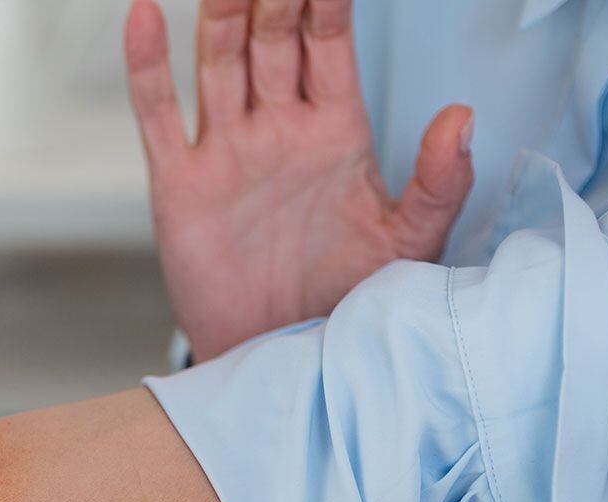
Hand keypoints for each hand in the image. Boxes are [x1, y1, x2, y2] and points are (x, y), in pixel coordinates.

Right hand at [125, 0, 473, 362]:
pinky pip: (158, 114)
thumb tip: (462, 117)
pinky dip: (147, 65)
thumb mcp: (408, 245)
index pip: (330, 43)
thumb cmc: (346, 303)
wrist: (282, 360)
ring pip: (220, 61)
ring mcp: (225, 150)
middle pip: (273, 38)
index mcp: (335, 131)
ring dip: (223, 13)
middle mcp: (278, 129)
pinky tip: (144, 14)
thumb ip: (438, 183)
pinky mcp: (179, 183)